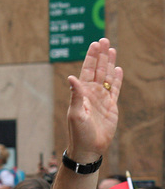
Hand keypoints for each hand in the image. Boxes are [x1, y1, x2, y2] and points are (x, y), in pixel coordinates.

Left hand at [66, 38, 122, 161]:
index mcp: (82, 94)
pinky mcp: (111, 107)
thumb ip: (75, 95)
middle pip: (98, 70)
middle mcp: (91, 94)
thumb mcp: (75, 114)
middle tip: (104, 40)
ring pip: (107, 77)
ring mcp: (101, 99)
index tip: (95, 44)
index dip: (91, 57)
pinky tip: (118, 69)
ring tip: (112, 49)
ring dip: (109, 63)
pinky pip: (115, 89)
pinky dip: (117, 79)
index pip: (87, 71)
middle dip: (101, 55)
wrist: (88, 148)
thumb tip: (71, 78)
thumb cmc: (79, 133)